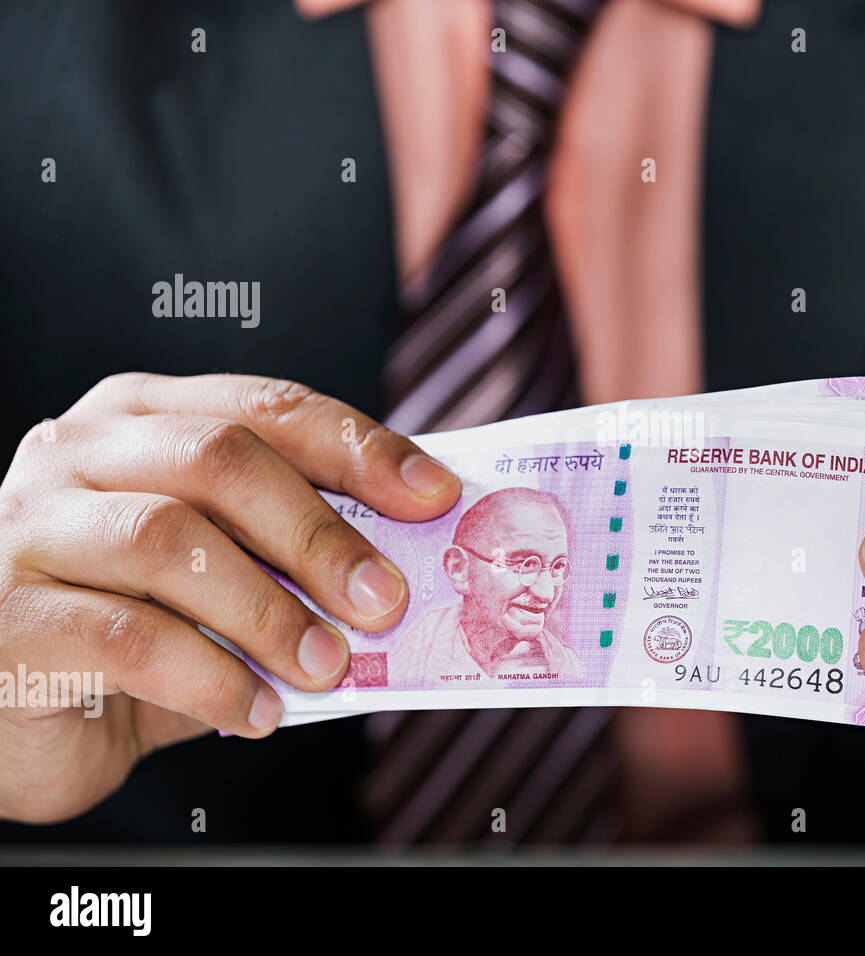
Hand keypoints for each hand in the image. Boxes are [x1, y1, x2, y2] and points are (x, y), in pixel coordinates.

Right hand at [0, 373, 459, 822]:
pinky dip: (214, 678)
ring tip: (329, 665)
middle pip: (220, 459)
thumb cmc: (133, 623)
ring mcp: (33, 528)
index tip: (436, 495)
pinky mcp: (12, 618)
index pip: (266, 407)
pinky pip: (130, 639)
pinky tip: (261, 711)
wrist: (16, 709)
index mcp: (144, 418)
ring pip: (171, 541)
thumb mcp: (218, 568)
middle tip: (386, 600)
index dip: (359, 447)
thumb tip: (404, 562)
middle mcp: (79, 451)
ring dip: (272, 609)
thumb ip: (286, 551)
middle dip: (320, 532)